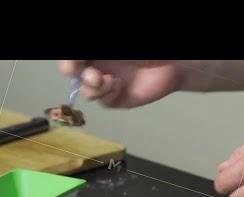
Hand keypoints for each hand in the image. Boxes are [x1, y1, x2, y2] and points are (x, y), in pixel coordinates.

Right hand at [58, 60, 181, 107]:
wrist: (173, 64)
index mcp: (96, 53)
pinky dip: (107, 94)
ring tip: (105, 80)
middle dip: (72, 71)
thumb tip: (82, 56)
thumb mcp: (118, 47)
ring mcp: (107, 83)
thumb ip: (100, 51)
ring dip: (91, 87)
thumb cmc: (147, 52)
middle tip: (81, 71)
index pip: (73, 57)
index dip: (69, 60)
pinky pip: (104, 101)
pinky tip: (119, 85)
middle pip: (73, 72)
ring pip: (87, 91)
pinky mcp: (117, 99)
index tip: (73, 62)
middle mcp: (98, 66)